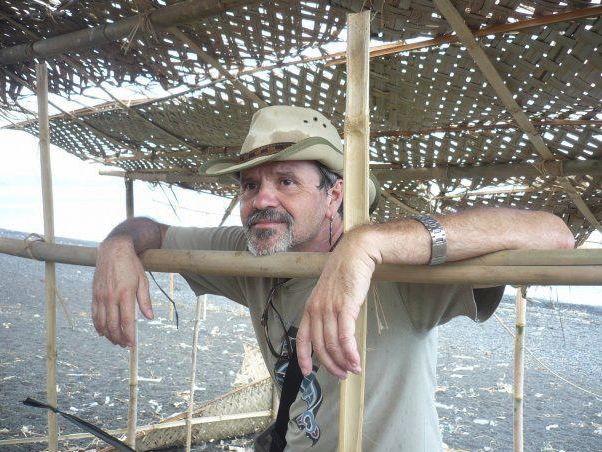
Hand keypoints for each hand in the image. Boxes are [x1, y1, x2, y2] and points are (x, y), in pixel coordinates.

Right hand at [92, 236, 153, 345]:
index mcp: (125, 294)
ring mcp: (101, 296)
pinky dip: (97, 325)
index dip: (129, 335)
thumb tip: (150, 317)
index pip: (127, 321)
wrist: (113, 250)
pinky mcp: (94, 294)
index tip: (132, 343)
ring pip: (101, 322)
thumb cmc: (131, 265)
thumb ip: (145, 300)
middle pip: (113, 325)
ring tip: (115, 341)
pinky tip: (102, 331)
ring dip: (108, 334)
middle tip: (124, 345)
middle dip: (118, 338)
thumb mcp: (143, 280)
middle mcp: (111, 297)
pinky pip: (94, 314)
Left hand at [296, 231, 375, 378]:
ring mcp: (329, 309)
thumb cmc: (344, 274)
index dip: (304, 358)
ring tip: (353, 369)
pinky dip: (350, 352)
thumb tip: (333, 334)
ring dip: (343, 361)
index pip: (301, 339)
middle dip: (331, 365)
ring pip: (333, 344)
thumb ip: (327, 313)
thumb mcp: (329, 295)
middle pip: (320, 347)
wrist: (355, 255)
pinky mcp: (345, 307)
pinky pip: (346, 337)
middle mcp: (316, 310)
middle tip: (342, 374)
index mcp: (309, 308)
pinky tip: (356, 360)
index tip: (308, 372)